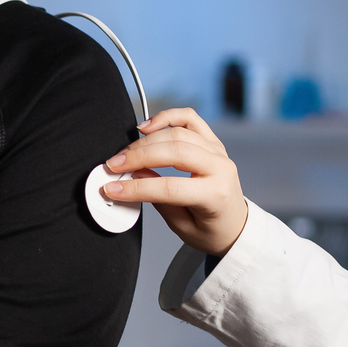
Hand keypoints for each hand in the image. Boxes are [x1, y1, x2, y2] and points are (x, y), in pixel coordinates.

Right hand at [100, 108, 249, 257]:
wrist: (235, 224)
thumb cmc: (210, 229)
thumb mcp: (182, 226)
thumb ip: (159, 201)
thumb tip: (133, 178)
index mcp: (215, 195)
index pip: (169, 187)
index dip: (136, 188)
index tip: (112, 189)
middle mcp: (220, 168)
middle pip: (174, 151)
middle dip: (138, 157)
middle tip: (114, 166)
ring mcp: (218, 151)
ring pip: (178, 132)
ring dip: (146, 140)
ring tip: (125, 152)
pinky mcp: (212, 141)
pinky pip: (189, 118)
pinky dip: (166, 117)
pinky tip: (146, 126)